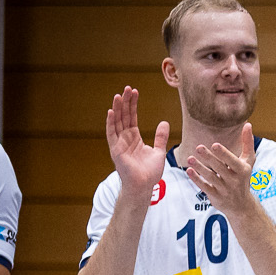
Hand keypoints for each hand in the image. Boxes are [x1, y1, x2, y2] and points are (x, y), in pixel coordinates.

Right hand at [106, 86, 169, 201]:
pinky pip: (112, 134)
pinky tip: (111, 111)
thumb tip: (164, 122)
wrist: (144, 186)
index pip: (132, 117)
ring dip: (117, 108)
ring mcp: (119, 143)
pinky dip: (111, 122)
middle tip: (127, 88)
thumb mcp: (159, 151)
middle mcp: (125, 138)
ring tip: (118, 95)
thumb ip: (160, 137)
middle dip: (125, 102)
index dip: (133, 104)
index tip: (135, 92)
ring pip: (117, 122)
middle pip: (123, 116)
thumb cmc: (150, 172)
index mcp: (134, 138)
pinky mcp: (115, 150)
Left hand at [183, 123, 261, 217]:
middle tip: (198, 147)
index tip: (215, 145)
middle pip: (220, 168)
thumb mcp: (248, 162)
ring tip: (190, 159)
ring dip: (200, 168)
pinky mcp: (216, 196)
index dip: (224, 154)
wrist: (241, 205)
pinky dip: (197, 180)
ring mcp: (225, 189)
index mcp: (242, 170)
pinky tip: (189, 171)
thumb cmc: (243, 178)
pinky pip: (205, 187)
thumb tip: (248, 124)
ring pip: (211, 177)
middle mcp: (234, 181)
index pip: (233, 161)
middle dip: (209, 158)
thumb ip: (247, 143)